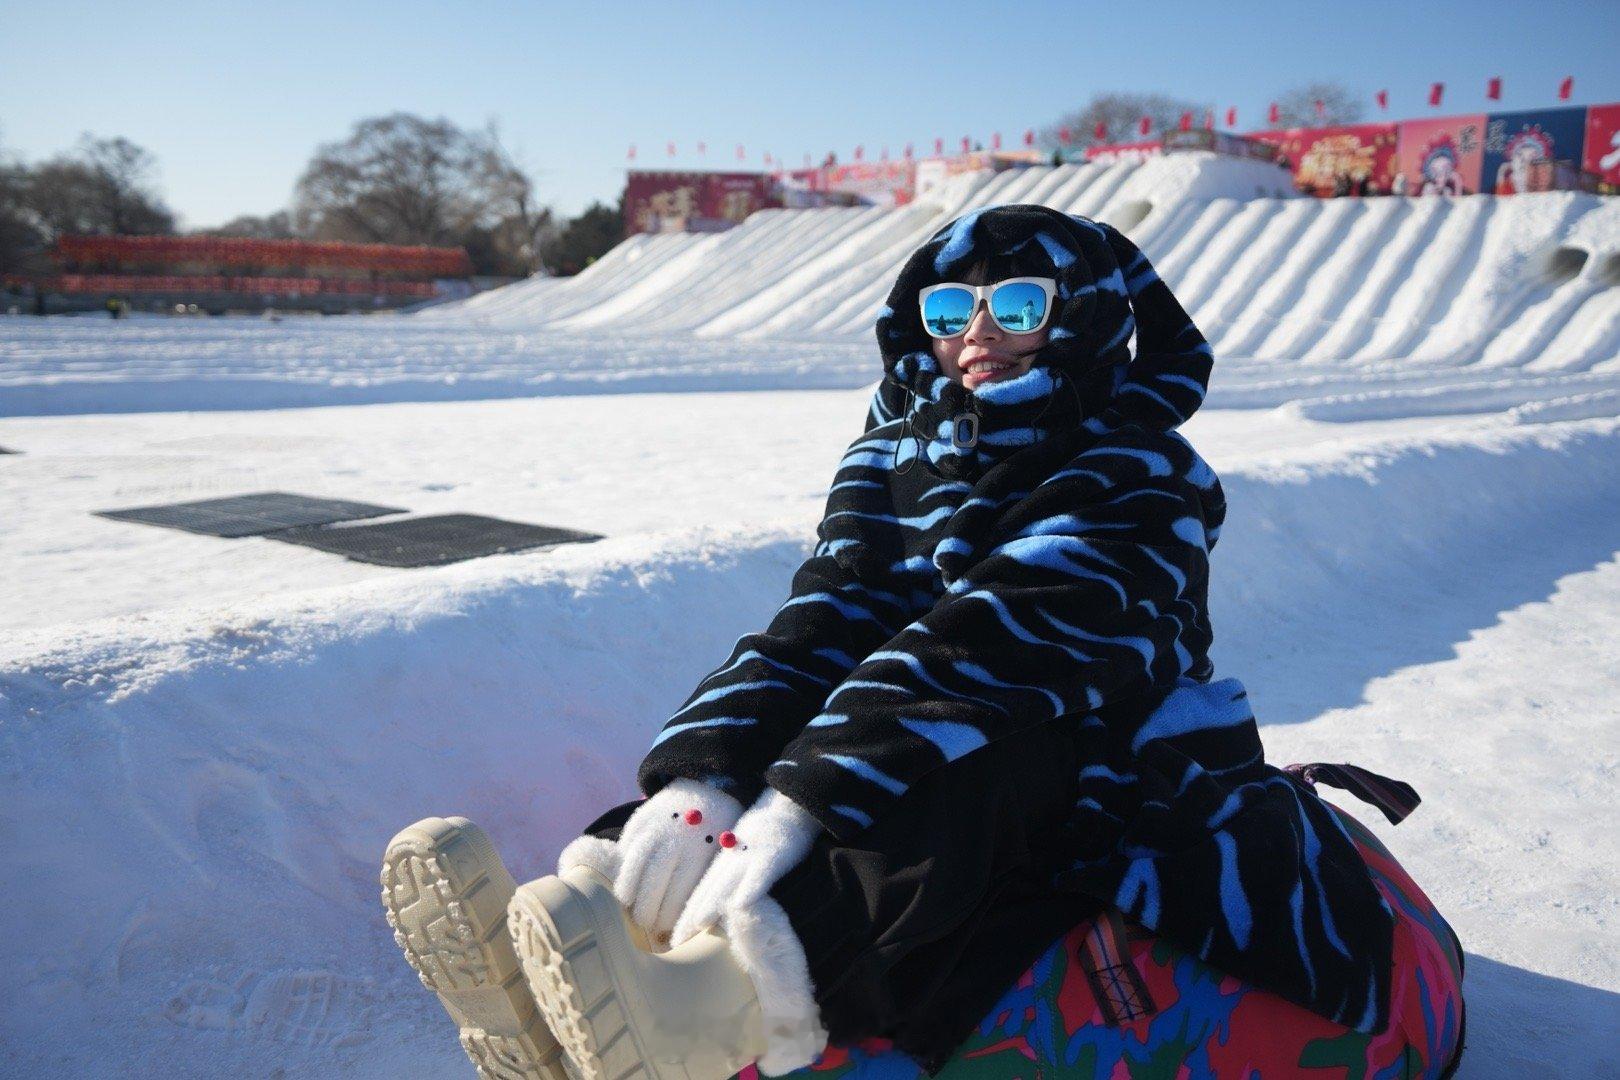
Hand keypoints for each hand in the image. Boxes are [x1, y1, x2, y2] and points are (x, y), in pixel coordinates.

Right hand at [612, 779, 744, 938]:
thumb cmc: (719, 831)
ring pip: (637, 867)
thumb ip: (703, 881)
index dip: (673, 917)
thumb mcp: (721, 853)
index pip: (682, 894)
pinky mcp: (641, 820)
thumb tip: (692, 923)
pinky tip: (624, 891)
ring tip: (631, 911)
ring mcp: (656, 828)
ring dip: (632, 894)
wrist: (710, 786)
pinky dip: (624, 873)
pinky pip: (628, 850)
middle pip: (656, 884)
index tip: (670, 935)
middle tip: (647, 927)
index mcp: (701, 851)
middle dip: (650, 911)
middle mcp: (676, 839)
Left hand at [671, 787, 821, 946]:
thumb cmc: (767, 833)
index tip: (671, 940)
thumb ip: (727, 875)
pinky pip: (759, 874)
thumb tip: (717, 906)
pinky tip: (739, 904)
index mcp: (723, 862)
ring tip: (696, 925)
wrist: (789, 804)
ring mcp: (750, 856)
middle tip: (674, 942)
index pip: (699, 892)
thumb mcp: (740, 853)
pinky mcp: (772, 855)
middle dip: (690, 917)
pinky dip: (749, 889)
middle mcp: (731, 860)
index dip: (684, 916)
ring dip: (711, 904)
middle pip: (707, 892)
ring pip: (727, 883)